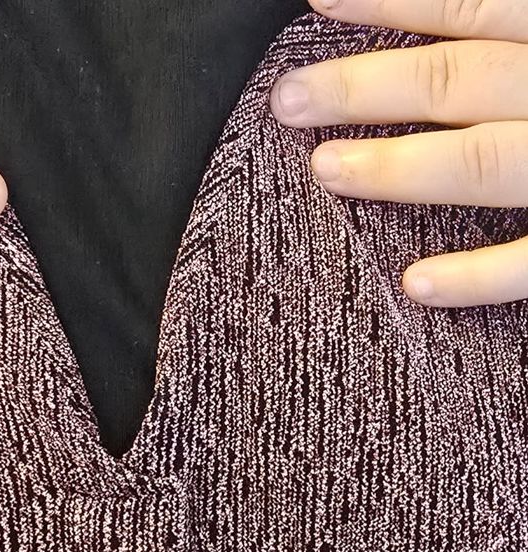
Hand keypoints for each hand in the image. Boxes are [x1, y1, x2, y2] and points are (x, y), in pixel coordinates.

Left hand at [269, 0, 527, 308]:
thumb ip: (512, 33)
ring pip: (480, 164)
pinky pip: (527, 263)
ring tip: (324, 169)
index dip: (392, 7)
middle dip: (363, 90)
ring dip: (397, 168)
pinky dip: (475, 275)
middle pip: (456, 82)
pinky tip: (415, 284)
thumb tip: (451, 34)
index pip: (471, 11)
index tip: (320, 3)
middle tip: (288, 101)